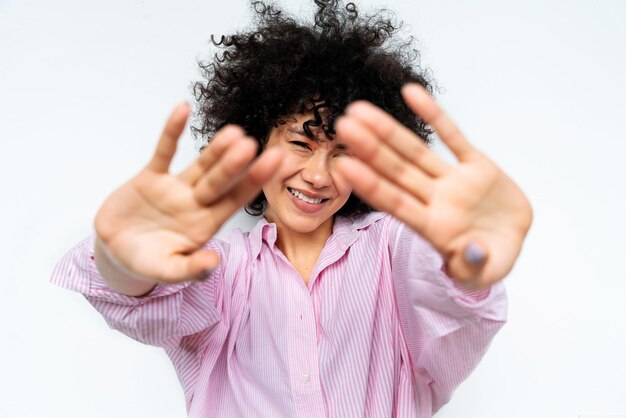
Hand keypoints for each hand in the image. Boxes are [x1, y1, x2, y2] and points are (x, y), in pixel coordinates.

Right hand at [94, 103, 282, 283]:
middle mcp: (197, 202)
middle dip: (234, 164)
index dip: (253, 182)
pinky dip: (171, 132)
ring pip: (199, 164)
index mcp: (206, 224)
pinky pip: (163, 152)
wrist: (115, 250)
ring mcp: (175, 188)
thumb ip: (191, 269)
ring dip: (214, 148)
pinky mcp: (151, 178)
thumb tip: (215, 263)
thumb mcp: (167, 270)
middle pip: (220, 180)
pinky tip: (183, 110)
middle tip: (251, 144)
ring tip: (233, 131)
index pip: (235, 200)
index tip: (274, 163)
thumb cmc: (148, 262)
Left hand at [335, 84, 532, 287]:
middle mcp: (435, 200)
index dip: (370, 184)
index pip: (394, 203)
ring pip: (416, 151)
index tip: (344, 166)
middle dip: (370, 149)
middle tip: (342, 126)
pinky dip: (434, 115)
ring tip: (360, 110)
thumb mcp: (484, 274)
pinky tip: (411, 92)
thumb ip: (474, 266)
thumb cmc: (490, 260)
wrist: (511, 241)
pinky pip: (453, 136)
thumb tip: (470, 253)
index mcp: (432, 227)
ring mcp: (453, 181)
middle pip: (396, 171)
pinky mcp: (476, 165)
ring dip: (388, 130)